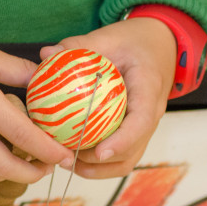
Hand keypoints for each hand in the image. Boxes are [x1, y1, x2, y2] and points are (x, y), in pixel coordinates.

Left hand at [41, 18, 176, 178]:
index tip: (99, 152)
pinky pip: (120, 155)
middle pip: (132, 152)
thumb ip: (79, 45)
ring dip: (98, 169)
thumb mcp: (110, 36)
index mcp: (149, 90)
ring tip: (67, 162)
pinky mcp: (135, 133)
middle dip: (100, 163)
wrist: (160, 46)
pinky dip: (98, 164)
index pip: (141, 122)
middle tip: (67, 156)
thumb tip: (45, 55)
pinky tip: (73, 156)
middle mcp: (152, 114)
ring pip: (126, 161)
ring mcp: (145, 128)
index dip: (122, 141)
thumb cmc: (135, 41)